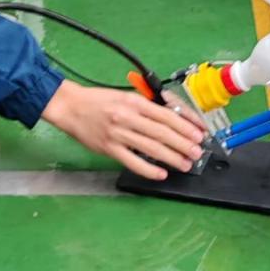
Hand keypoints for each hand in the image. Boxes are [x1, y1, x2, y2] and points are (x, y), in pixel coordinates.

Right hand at [41, 81, 206, 179]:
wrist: (70, 106)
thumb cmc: (99, 100)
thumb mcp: (125, 96)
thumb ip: (146, 107)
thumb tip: (171, 119)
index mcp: (134, 102)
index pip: (166, 114)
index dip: (185, 125)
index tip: (198, 133)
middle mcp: (128, 117)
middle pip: (162, 132)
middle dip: (183, 144)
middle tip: (196, 152)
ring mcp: (118, 134)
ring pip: (151, 148)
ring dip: (171, 157)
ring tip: (185, 164)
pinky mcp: (109, 148)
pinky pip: (132, 161)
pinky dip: (148, 169)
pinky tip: (160, 173)